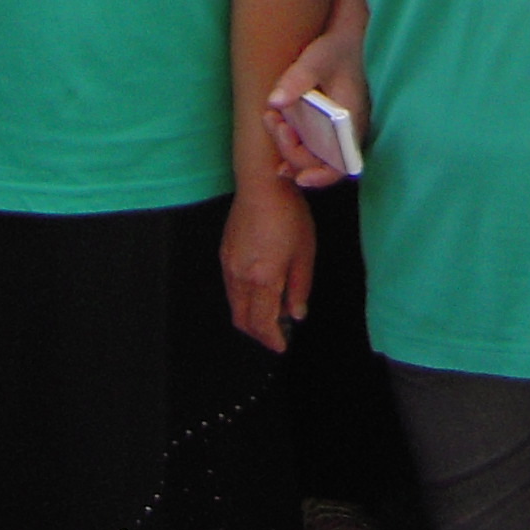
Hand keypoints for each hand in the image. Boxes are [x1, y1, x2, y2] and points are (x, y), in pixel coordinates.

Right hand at [221, 180, 314, 352]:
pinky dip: (242, 298)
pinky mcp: (224, 253)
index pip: (262, 323)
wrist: (261, 184)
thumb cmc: (288, 215)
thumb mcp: (304, 253)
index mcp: (262, 280)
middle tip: (276, 334)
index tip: (281, 345)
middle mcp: (240, 277)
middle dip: (258, 333)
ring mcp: (228, 265)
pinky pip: (230, 287)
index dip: (272, 339)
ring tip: (270, 312)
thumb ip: (300, 288)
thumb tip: (297, 313)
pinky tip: (259, 289)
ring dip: (249, 316)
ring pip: (234, 305)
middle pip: (242, 320)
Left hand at [263, 25, 367, 191]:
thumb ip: (296, 79)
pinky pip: (312, 147)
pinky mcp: (328, 128)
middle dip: (291, 151)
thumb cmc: (333, 50)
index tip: (299, 178)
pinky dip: (293, 145)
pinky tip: (278, 131)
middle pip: (320, 163)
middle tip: (273, 122)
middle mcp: (348, 133)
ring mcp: (338, 132)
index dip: (322, 177)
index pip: (343, 163)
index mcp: (352, 122)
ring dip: (288, 146)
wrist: (344, 40)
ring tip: (271, 119)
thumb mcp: (315, 59)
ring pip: (313, 157)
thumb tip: (274, 102)